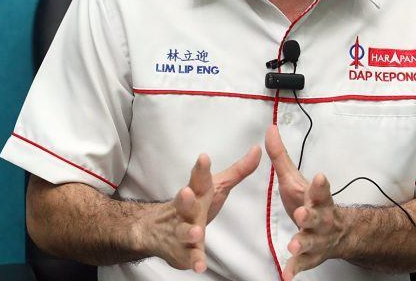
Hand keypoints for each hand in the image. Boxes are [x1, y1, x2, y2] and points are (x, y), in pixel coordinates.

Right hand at [142, 146, 261, 272]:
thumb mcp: (217, 186)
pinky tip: (199, 266)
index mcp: (197, 193)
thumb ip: (238, 170)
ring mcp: (181, 230)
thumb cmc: (195, 204)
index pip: (198, 178)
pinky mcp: (182, 251)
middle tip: (186, 191)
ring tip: (196, 232)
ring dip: (189, 231)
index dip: (201, 168)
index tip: (204, 157)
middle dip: (185, 198)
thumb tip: (257, 149)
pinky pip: (188, 257)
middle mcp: (186, 210)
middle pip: (184, 202)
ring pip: (183, 231)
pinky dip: (193, 261)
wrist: (158, 229)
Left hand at [265, 125, 343, 279]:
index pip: (321, 190)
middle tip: (303, 214)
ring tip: (292, 246)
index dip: (321, 185)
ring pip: (309, 242)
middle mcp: (321, 219)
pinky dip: (294, 269)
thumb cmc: (309, 202)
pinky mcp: (310, 256)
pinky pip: (302, 264)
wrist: (337, 232)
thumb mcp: (293, 179)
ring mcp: (317, 239)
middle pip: (317, 217)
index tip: (320, 177)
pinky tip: (286, 276)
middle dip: (310, 216)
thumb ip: (280, 156)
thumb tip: (269, 128)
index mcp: (317, 199)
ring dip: (301, 243)